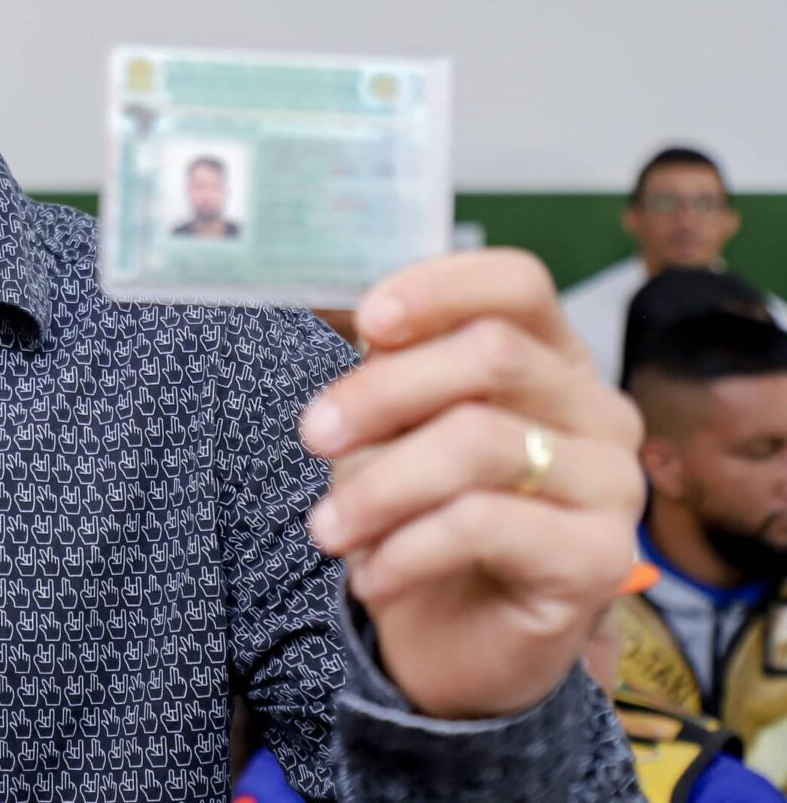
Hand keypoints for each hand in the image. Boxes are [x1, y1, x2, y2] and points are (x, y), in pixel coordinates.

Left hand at [298, 249, 645, 719]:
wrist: (453, 642)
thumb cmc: (421, 515)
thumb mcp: (392, 428)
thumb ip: (391, 368)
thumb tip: (364, 316)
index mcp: (552, 359)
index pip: (518, 284)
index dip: (439, 287)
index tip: (365, 322)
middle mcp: (598, 411)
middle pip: (492, 355)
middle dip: (381, 393)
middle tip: (312, 438)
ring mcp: (612, 483)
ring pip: (480, 441)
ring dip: (380, 486)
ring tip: (328, 529)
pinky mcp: (601, 558)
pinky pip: (484, 525)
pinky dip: (406, 549)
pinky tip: (370, 577)